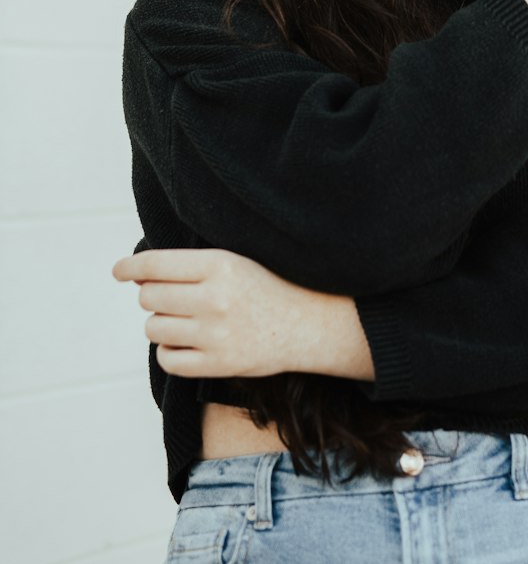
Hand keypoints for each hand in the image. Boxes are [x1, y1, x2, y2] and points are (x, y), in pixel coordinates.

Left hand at [110, 246, 359, 379]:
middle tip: (173, 297)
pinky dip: (168, 350)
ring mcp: (215, 335)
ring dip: (160, 323)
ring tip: (183, 320)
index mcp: (220, 264)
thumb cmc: (267, 287)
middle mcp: (215, 299)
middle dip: (153, 295)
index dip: (131, 267)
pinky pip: (167, 359)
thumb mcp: (235, 261)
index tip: (119, 271)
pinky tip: (184, 341)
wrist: (309, 323)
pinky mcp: (218, 364)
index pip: (156, 264)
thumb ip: (190, 266)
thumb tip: (139, 275)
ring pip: (153, 328)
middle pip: (150, 297)